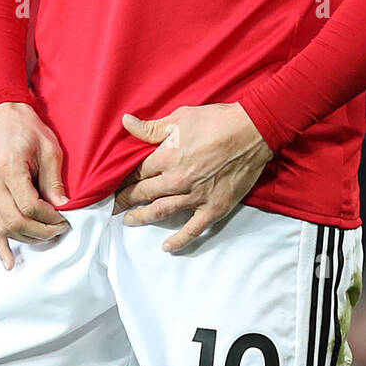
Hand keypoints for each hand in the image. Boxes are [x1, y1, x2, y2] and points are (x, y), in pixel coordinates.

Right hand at [0, 102, 69, 267]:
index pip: (29, 206)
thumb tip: (63, 208)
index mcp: (9, 167)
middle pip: (15, 221)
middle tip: (61, 230)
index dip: (50, 218)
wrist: (2, 116)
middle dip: (41, 231)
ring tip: (47, 236)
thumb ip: (54, 179)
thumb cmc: (28, 129)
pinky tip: (9, 263)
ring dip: (27, 237)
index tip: (66, 219)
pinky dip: (0, 246)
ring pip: (3, 227)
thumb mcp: (49, 148)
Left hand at [112, 103, 271, 252]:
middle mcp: (177, 180)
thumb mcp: (180, 117)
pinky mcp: (214, 207)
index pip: (137, 172)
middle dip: (125, 199)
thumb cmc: (217, 121)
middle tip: (112, 206)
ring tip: (129, 221)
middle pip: (144, 193)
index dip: (123, 178)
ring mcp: (195, 196)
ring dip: (142, 218)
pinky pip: (193, 228)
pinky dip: (179, 240)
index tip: (113, 184)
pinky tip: (167, 247)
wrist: (253, 131)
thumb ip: (151, 127)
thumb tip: (125, 122)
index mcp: (167, 157)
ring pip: (161, 211)